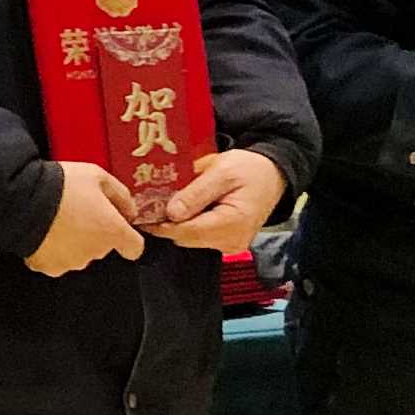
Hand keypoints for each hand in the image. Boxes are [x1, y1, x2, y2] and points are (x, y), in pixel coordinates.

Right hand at [24, 160, 146, 276]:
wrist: (23, 198)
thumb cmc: (60, 186)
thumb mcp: (97, 176)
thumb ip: (120, 195)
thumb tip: (129, 210)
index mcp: (112, 231)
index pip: (134, 248)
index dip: (128, 238)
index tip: (119, 228)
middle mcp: (94, 251)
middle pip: (102, 247)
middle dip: (94, 232)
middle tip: (78, 211)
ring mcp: (71, 262)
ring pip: (79, 254)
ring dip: (73, 241)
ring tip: (58, 219)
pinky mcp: (48, 266)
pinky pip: (55, 259)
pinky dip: (51, 249)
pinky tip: (45, 231)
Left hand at [144, 146, 284, 255]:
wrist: (273, 175)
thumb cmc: (250, 169)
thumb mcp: (222, 171)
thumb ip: (196, 192)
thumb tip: (171, 213)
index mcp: (233, 224)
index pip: (187, 232)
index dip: (161, 222)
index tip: (141, 210)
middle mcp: (231, 242)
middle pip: (185, 237)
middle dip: (166, 221)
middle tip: (149, 201)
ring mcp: (230, 245)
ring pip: (189, 238)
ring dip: (176, 222)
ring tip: (166, 200)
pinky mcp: (227, 242)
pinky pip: (199, 236)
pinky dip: (188, 223)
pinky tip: (184, 207)